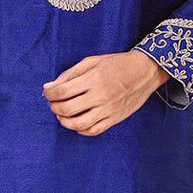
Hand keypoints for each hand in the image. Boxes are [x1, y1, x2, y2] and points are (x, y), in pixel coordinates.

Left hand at [42, 50, 169, 136]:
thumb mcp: (91, 62)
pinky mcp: (115, 119)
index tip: (47, 92)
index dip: (49, 93)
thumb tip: (48, 87)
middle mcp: (100, 96)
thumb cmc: (116, 64)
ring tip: (62, 115)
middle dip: (54, 107)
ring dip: (64, 122)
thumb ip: (69, 74)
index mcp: (93, 79)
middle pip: (67, 109)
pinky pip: (94, 131)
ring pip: (79, 124)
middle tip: (53, 103)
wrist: (145, 71)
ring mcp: (108, 110)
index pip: (62, 91)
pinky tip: (77, 122)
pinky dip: (81, 130)